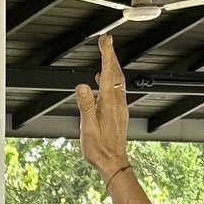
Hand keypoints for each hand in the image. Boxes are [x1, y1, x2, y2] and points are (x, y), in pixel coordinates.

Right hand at [74, 34, 130, 176]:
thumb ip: (86, 105)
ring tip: (107, 56)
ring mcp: (120, 107)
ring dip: (113, 65)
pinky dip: (112, 79)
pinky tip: (105, 81)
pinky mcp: (120, 112)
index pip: (108, 72)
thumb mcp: (88, 128)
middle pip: (116, 72)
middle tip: (107, 41)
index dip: (107, 54)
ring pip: (118, 80)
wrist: (113, 162)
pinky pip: (118, 89)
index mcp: (108, 103)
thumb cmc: (100, 149)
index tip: (106, 40)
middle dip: (111, 54)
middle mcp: (117, 102)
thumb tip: (82, 86)